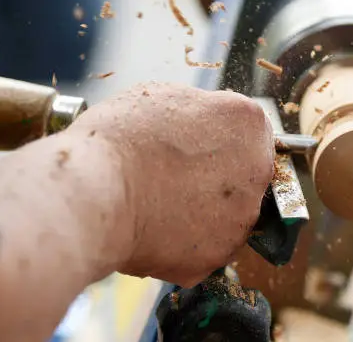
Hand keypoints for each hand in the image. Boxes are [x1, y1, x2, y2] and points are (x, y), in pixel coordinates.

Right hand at [70, 83, 273, 286]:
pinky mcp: (215, 256)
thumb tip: (202, 125)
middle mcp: (257, 172)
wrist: (95, 192)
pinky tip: (155, 227)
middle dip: (215, 175)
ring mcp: (240, 219)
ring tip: (160, 203)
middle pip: (243, 175)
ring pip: (226, 215)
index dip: (216, 136)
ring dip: (202, 211)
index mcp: (248, 123)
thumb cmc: (122, 137)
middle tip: (175, 176)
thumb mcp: (165, 95)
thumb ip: (201, 111)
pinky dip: (183, 242)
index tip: (194, 144)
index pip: (246, 130)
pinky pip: (202, 248)